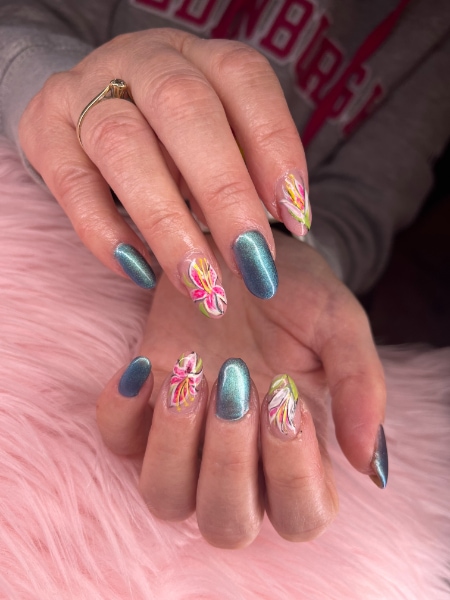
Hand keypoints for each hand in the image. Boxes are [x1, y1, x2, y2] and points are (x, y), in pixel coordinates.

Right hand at [19, 29, 311, 316]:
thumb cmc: (168, 137)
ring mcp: (86, 91)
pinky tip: (140, 271)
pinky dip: (107, 233)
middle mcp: (143, 63)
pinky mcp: (45, 131)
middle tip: (252, 263)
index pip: (243, 80)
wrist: (84, 110)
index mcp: (199, 57)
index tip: (295, 219)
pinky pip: (71, 184)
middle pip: (183, 109)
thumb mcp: (216, 140)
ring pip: (123, 146)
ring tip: (202, 284)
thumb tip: (282, 228)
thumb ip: (246, 172)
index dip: (274, 147)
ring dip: (168, 224)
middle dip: (225, 193)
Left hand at [96, 232, 386, 547]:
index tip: (286, 398)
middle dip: (230, 464)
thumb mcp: (337, 322)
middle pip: (227, 525)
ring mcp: (186, 436)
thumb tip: (368, 465)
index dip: (293, 475)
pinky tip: (148, 364)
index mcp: (296, 447)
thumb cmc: (293, 290)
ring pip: (166, 499)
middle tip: (236, 382)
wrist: (239, 247)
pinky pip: (117, 440)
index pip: (300, 516)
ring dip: (174, 447)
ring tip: (189, 377)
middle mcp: (240, 455)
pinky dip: (122, 410)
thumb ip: (361, 385)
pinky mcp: (142, 406)